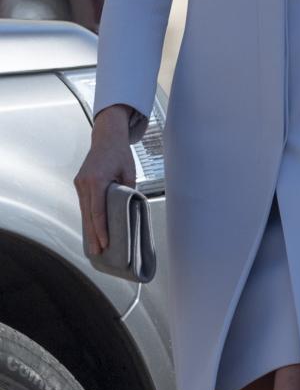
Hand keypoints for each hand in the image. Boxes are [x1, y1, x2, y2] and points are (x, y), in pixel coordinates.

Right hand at [73, 105, 135, 253]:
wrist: (106, 137)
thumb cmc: (120, 153)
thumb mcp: (129, 172)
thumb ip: (128, 191)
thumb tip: (130, 210)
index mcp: (97, 180)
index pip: (98, 210)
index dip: (101, 228)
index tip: (104, 242)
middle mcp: (85, 183)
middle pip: (88, 215)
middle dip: (93, 235)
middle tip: (97, 252)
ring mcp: (80, 183)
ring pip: (84, 212)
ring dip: (89, 229)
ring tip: (94, 247)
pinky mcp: (80, 184)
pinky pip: (84, 205)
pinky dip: (88, 219)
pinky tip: (91, 230)